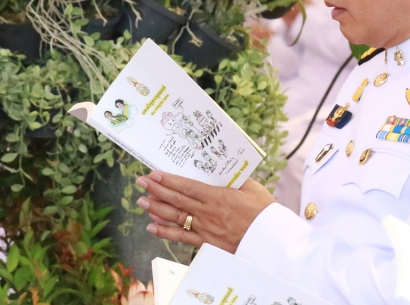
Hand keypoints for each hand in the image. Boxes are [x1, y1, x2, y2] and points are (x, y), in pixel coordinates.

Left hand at [135, 172, 274, 252]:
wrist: (269, 241)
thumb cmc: (263, 212)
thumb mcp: (251, 188)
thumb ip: (235, 178)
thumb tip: (223, 167)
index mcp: (217, 196)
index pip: (187, 186)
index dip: (168, 180)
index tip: (154, 173)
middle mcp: (207, 212)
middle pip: (176, 200)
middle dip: (156, 190)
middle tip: (141, 182)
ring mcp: (205, 229)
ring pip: (175, 217)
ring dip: (156, 208)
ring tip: (142, 200)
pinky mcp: (206, 242)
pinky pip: (182, 237)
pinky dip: (165, 232)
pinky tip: (152, 227)